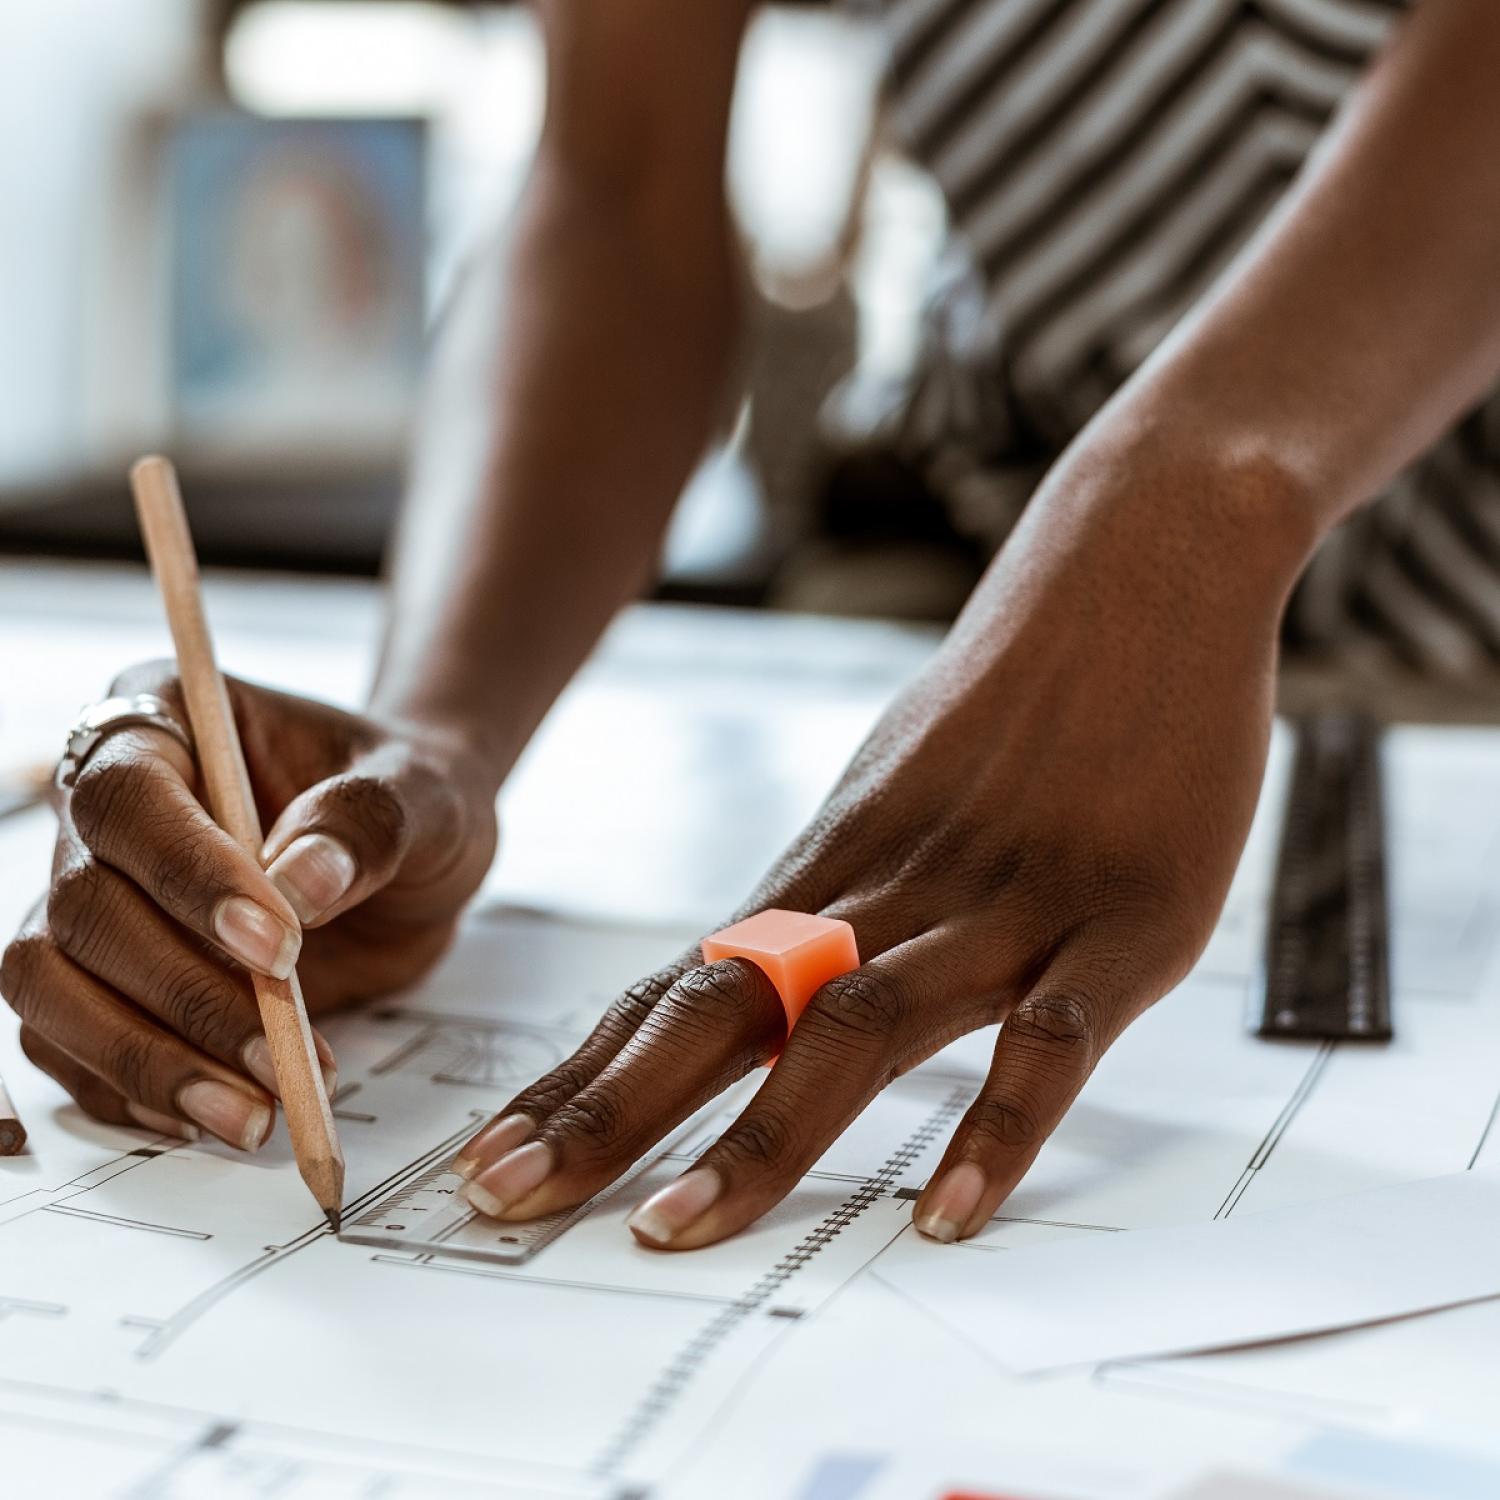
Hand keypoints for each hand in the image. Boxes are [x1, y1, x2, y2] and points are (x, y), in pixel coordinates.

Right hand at [1, 662, 496, 1149]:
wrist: (416, 850)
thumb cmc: (410, 799)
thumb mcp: (424, 793)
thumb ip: (368, 823)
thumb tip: (301, 886)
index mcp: (166, 720)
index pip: (130, 797)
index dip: (187, 876)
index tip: (276, 947)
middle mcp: (106, 807)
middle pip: (81, 905)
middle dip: (181, 996)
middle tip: (281, 1057)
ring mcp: (96, 895)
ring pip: (49, 983)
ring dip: (142, 1060)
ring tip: (252, 1112)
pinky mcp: (107, 977)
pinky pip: (68, 1041)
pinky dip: (130, 1088)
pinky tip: (213, 1111)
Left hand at [452, 436, 1307, 1246]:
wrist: (1141, 565)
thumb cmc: (1013, 692)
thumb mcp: (892, 790)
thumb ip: (832, 896)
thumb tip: (753, 973)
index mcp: (832, 865)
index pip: (682, 987)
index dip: (585, 1080)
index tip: (493, 1155)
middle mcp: (893, 890)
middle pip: (728, 1006)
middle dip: (609, 1111)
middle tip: (503, 1196)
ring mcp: (1005, 907)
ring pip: (862, 1025)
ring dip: (765, 1131)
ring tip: (677, 1225)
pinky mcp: (1123, 924)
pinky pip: (1051, 1038)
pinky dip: (998, 1125)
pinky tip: (948, 1212)